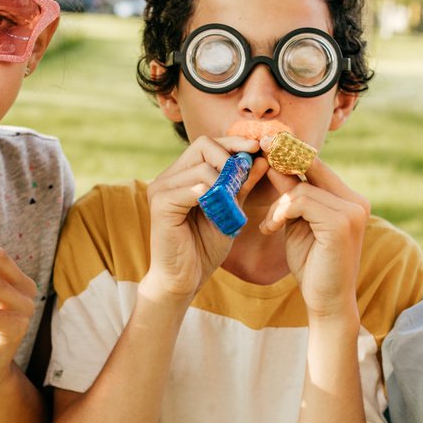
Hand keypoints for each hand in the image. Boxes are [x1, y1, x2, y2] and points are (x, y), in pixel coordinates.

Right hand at [142, 135, 267, 300]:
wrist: (183, 279)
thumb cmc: (204, 246)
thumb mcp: (230, 210)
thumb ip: (241, 185)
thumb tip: (261, 158)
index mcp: (182, 175)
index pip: (207, 143)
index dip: (233, 143)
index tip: (257, 147)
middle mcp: (168, 177)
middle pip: (203, 145)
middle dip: (230, 159)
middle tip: (243, 180)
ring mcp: (161, 188)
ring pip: (202, 169)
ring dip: (225, 186)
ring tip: (231, 209)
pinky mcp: (160, 204)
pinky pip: (192, 189)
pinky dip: (211, 198)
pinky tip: (218, 212)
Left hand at [257, 149, 369, 319]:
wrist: (327, 302)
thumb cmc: (313, 265)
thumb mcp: (297, 223)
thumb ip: (290, 195)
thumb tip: (273, 163)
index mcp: (349, 199)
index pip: (317, 165)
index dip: (291, 152)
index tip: (266, 143)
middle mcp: (355, 200)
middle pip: (311, 166)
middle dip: (281, 159)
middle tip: (257, 152)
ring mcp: (352, 211)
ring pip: (302, 187)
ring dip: (277, 204)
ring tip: (270, 225)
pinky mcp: (341, 223)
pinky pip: (300, 201)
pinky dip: (281, 212)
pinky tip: (272, 229)